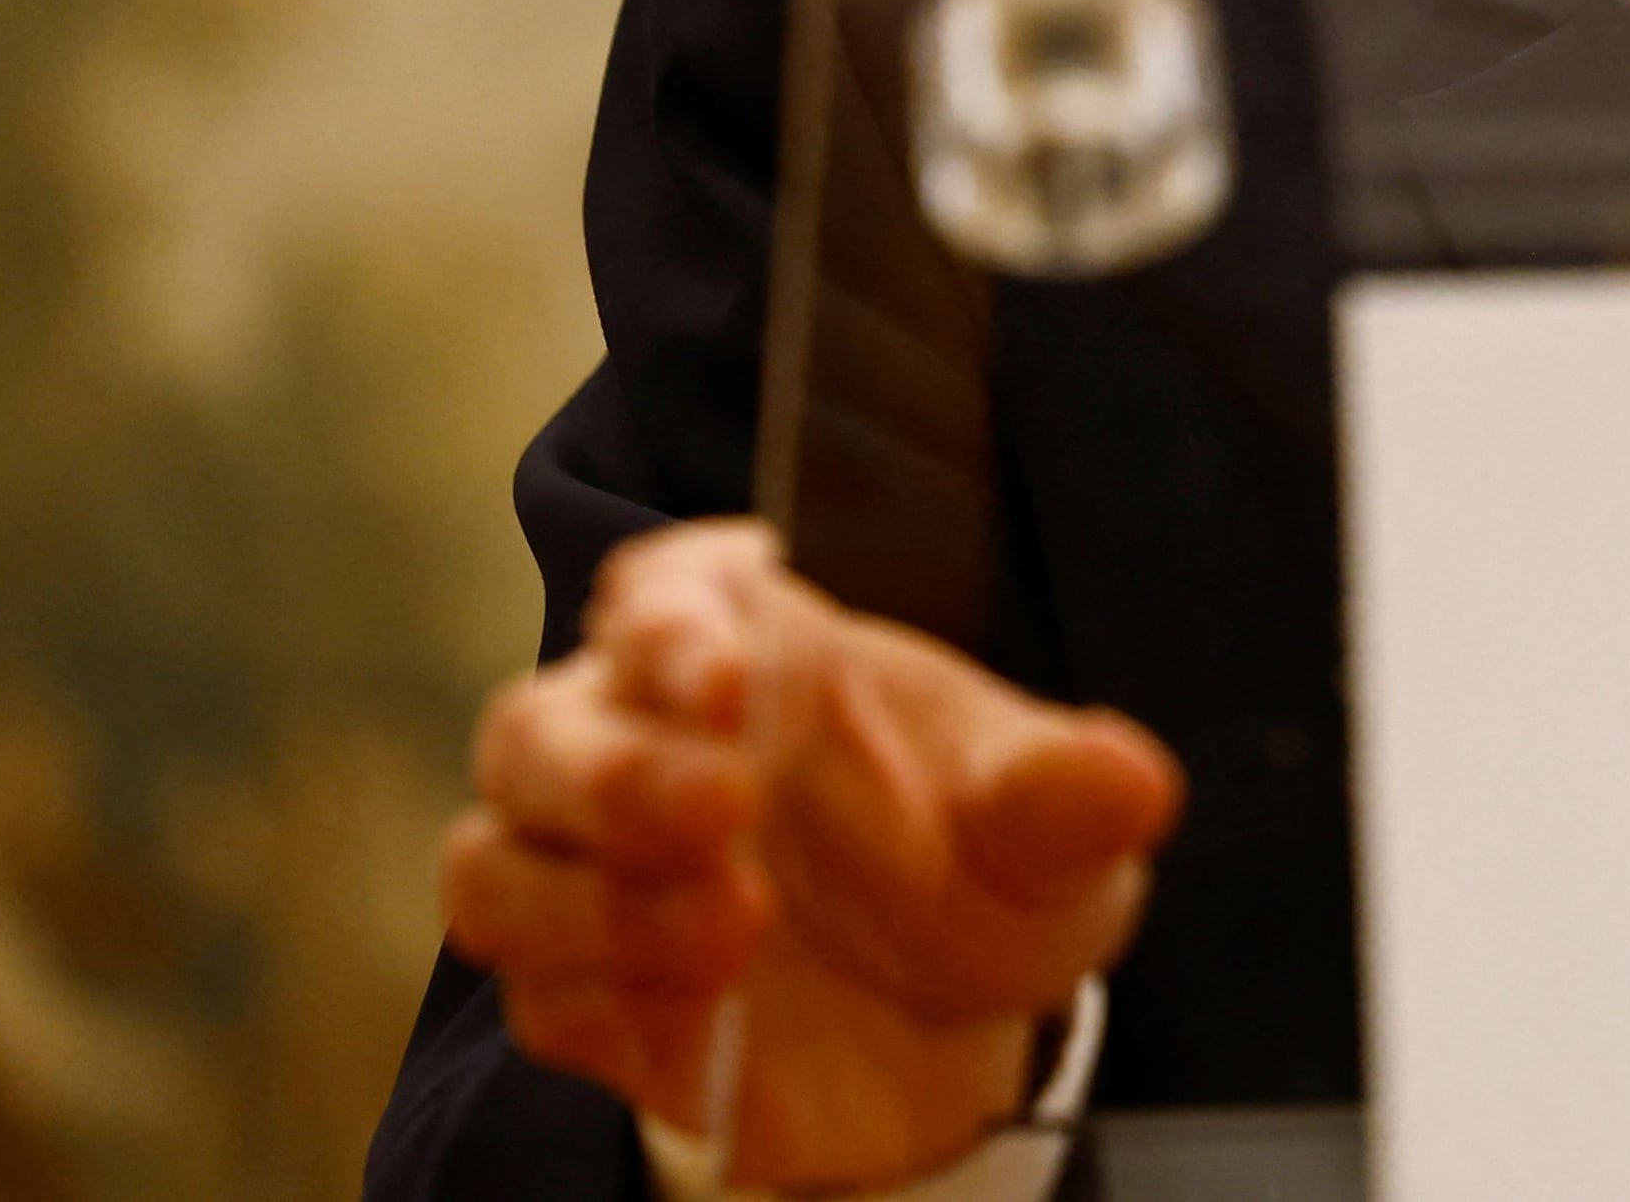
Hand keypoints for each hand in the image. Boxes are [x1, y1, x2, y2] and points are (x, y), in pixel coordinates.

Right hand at [441, 519, 1183, 1191]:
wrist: (956, 1035)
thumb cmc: (981, 872)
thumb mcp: (1050, 833)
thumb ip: (1064, 794)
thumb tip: (1130, 778)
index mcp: (748, 644)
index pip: (658, 593)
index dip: (672, 627)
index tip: (728, 673)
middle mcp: (642, 742)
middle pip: (540, 727)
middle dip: (616, 771)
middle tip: (726, 811)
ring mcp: (593, 873)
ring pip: (499, 865)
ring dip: (594, 901)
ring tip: (740, 932)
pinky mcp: (582, 996)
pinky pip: (537, 993)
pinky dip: (605, 1004)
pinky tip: (703, 1019)